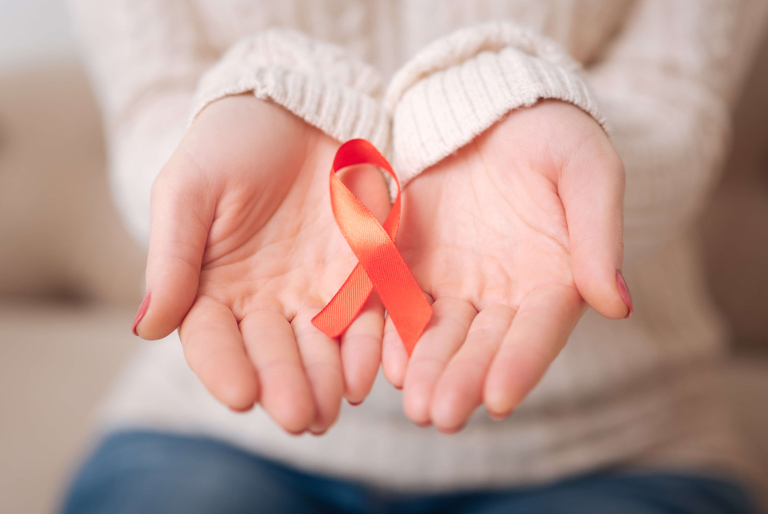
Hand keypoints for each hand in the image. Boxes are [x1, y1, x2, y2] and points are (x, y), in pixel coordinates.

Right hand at [133, 96, 389, 433]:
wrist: (297, 105)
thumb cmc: (231, 143)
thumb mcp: (188, 188)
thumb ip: (171, 255)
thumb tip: (147, 327)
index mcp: (212, 287)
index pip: (212, 339)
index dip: (223, 368)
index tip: (241, 395)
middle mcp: (264, 300)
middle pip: (271, 352)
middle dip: (285, 385)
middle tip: (300, 418)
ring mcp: (315, 291)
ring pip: (319, 347)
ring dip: (326, 380)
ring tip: (334, 408)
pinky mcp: (362, 275)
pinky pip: (365, 318)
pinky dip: (367, 346)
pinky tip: (368, 372)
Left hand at [381, 100, 628, 431]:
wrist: (493, 107)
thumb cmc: (552, 135)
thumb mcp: (587, 170)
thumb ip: (598, 235)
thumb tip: (617, 306)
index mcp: (551, 277)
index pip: (538, 329)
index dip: (521, 363)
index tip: (499, 400)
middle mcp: (501, 292)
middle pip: (483, 343)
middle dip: (463, 379)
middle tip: (441, 416)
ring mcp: (453, 280)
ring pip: (439, 333)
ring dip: (425, 368)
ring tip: (412, 403)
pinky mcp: (410, 261)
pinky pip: (397, 300)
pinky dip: (390, 330)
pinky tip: (381, 361)